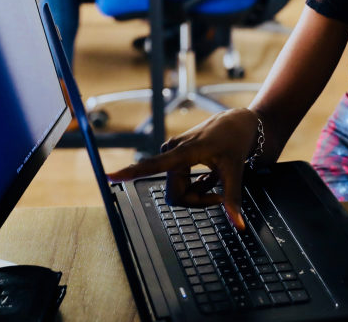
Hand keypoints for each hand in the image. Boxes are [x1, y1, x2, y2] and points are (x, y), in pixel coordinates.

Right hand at [107, 108, 260, 227]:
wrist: (238, 122)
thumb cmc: (235, 140)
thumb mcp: (235, 170)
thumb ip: (232, 198)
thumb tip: (239, 225)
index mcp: (184, 151)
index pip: (154, 165)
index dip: (131, 172)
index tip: (109, 176)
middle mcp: (172, 150)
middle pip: (175, 194)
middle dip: (197, 200)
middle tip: (218, 196)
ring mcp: (172, 152)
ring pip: (177, 190)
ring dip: (198, 192)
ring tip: (215, 178)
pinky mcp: (174, 154)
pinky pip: (179, 182)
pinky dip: (196, 185)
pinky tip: (209, 175)